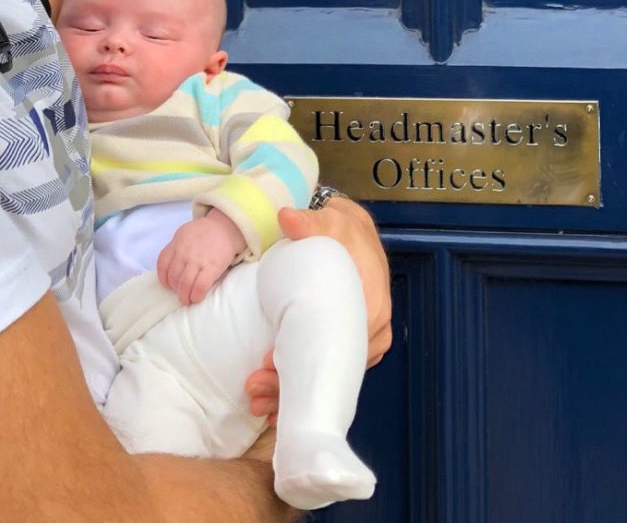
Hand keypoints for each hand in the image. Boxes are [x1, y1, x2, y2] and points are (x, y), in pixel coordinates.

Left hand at [156, 210, 246, 304]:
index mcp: (177, 243)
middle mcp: (184, 252)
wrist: (226, 227)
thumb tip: (170, 266)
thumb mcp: (185, 233)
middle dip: (176, 289)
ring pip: (184, 284)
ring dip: (184, 296)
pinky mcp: (211, 267)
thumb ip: (176, 247)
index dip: (163, 278)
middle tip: (181, 293)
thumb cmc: (205, 232)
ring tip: (187, 299)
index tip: (168, 284)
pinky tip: (197, 297)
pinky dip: (196, 296)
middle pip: (173, 277)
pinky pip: (199, 287)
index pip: (162, 264)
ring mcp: (197, 260)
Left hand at [244, 196, 391, 423]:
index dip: (305, 358)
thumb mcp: (331, 221)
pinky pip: (328, 374)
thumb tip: (288, 217)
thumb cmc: (343, 232)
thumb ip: (311, 222)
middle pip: (331, 368)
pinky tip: (276, 408)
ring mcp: (361, 342)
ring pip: (328, 377)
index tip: (268, 362)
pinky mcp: (348, 347)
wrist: (353, 236)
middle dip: (291, 385)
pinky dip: (303, 390)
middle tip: (254, 388)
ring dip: (293, 394)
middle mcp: (372, 330)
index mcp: (371, 304)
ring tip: (257, 403)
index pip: (338, 342)